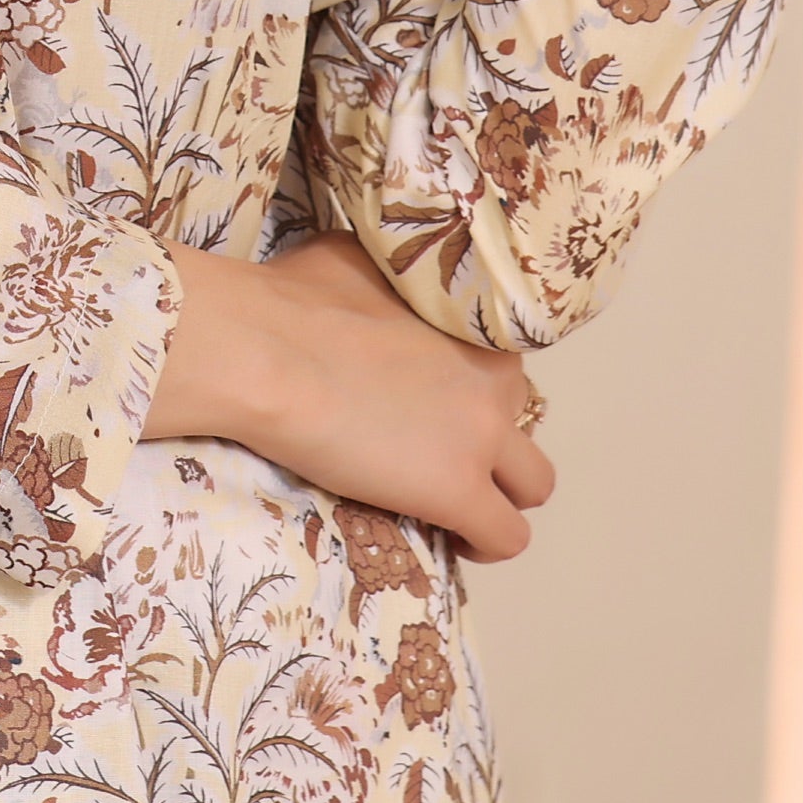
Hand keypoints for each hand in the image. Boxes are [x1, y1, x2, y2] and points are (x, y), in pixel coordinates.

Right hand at [148, 232, 555, 557]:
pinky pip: (508, 536)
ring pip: (535, 484)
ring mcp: (482, 437)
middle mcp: (495, 378)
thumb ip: (395, 279)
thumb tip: (380, 285)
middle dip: (485, 436)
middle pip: (521, 420)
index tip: (428, 400)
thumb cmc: (295, 298)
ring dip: (499, 494)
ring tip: (449, 501)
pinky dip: (484, 542)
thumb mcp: (359, 261)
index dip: (466, 387)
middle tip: (431, 446)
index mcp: (475, 323)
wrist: (267, 352)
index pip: (501, 366)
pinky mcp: (458, 491)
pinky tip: (450, 539)